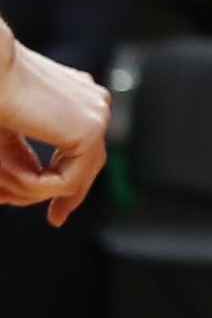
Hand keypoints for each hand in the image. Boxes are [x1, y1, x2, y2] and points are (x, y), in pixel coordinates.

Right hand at [0, 43, 104, 221]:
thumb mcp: (7, 133)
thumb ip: (25, 157)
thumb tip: (35, 192)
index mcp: (78, 97)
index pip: (87, 150)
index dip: (73, 185)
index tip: (58, 214)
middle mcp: (93, 103)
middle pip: (88, 167)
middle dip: (64, 197)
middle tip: (55, 219)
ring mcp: (96, 115)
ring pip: (74, 178)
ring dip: (30, 188)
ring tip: (2, 187)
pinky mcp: (89, 130)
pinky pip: (67, 181)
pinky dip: (34, 186)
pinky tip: (9, 174)